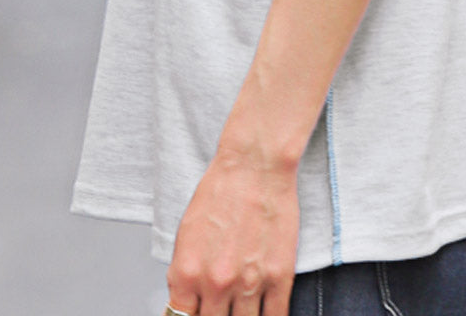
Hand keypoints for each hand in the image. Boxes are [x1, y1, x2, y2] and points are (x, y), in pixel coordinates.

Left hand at [166, 140, 300, 315]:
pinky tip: (265, 310)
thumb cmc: (221, 191)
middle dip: (217, 315)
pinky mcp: (280, 276)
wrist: (254, 164)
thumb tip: (189, 304)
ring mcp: (250, 283)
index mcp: (186, 274)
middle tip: (223, 305)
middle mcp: (216, 284)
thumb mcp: (186, 235)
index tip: (200, 312)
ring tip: (243, 305)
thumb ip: (185, 276)